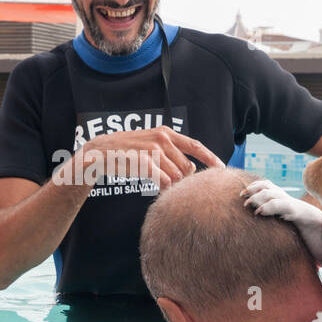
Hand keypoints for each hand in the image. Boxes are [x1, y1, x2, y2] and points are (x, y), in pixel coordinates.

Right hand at [70, 126, 222, 190]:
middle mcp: (162, 139)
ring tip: (162, 186)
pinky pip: (164, 181)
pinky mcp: (144, 162)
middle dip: (184, 179)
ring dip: (172, 185)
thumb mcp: (150, 145)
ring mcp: (153, 150)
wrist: (100, 153)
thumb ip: (171, 153)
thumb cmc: (127, 152)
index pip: (195, 145)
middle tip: (173, 185)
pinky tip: (158, 188)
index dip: (210, 157)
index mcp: (165, 133)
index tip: (222, 168)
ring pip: (176, 176)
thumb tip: (191, 169)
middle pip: (186, 166)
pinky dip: (164, 187)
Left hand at [242, 179, 321, 226]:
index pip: (263, 184)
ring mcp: (287, 200)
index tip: (242, 194)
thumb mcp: (277, 210)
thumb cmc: (292, 217)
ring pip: (269, 193)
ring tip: (249, 206)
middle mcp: (282, 194)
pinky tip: (259, 212)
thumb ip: (266, 206)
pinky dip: (267, 207)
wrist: (312, 221)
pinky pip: (278, 205)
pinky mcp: (292, 209)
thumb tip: (250, 206)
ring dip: (257, 198)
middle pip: (265, 186)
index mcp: (278, 193)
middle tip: (244, 200)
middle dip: (252, 191)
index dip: (252, 187)